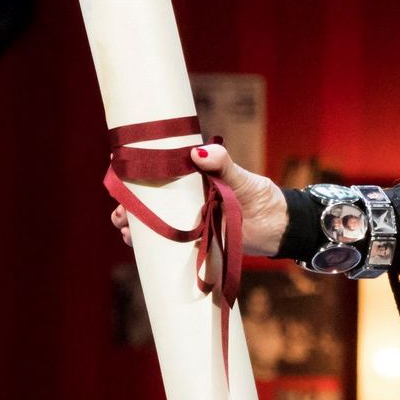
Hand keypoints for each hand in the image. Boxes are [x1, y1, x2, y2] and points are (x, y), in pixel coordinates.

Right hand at [110, 144, 289, 256]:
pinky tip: (139, 247)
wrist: (281, 228)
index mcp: (194, 181)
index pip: (159, 176)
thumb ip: (222, 165)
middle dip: (129, 208)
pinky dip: (152, 247)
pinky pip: (169, 246)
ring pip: (154, 225)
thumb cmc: (261, 197)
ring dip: (136, 228)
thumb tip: (197, 152)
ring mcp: (190, 223)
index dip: (136, 177)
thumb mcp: (242, 178)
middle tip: (120, 214)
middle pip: (149, 203)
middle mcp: (187, 202)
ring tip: (127, 231)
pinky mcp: (196, 244)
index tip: (118, 174)